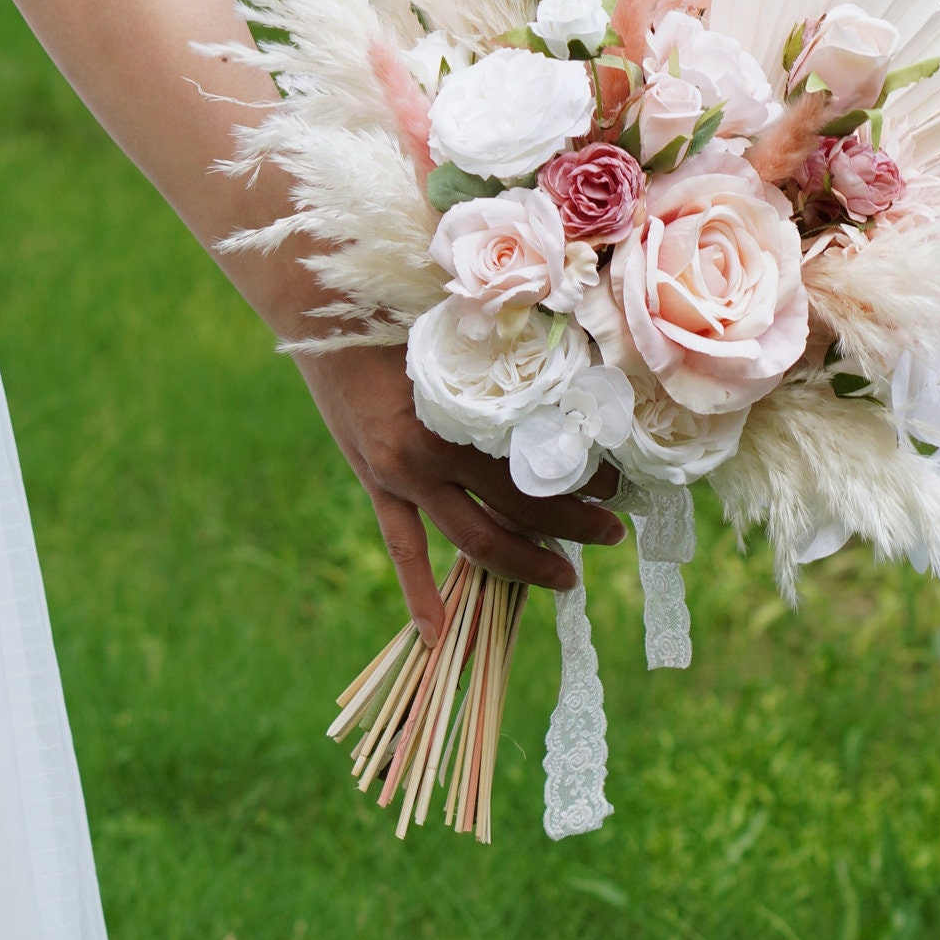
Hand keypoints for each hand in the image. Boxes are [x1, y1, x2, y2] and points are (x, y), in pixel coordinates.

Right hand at [295, 339, 625, 642]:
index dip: (586, 478)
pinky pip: (403, 549)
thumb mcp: (463, 330)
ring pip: (474, 541)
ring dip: (526, 563)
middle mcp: (431, 456)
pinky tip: (437, 634)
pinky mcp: (375, 486)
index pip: (539, 463)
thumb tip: (577, 369)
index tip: (622, 481)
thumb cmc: (399, 305)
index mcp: (460, 415)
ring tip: (570, 577)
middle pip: (518, 509)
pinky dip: (421, 594)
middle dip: (574, 525)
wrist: (318, 312)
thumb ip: (510, 357)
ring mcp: (399, 478)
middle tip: (613, 532)